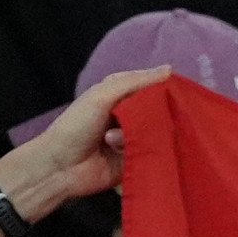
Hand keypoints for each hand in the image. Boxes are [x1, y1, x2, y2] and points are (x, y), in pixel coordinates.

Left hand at [0, 65, 168, 217]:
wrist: (60, 167)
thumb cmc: (76, 126)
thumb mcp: (102, 96)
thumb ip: (133, 82)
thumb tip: (168, 69)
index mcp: (117, 96)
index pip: (148, 87)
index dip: (161, 88)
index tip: (176, 91)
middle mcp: (127, 116)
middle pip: (155, 110)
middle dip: (153, 114)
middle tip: (141, 120)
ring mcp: (132, 139)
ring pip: (155, 132)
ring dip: (137, 135)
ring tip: (112, 141)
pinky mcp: (135, 160)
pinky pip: (151, 153)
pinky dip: (140, 151)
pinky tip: (121, 153)